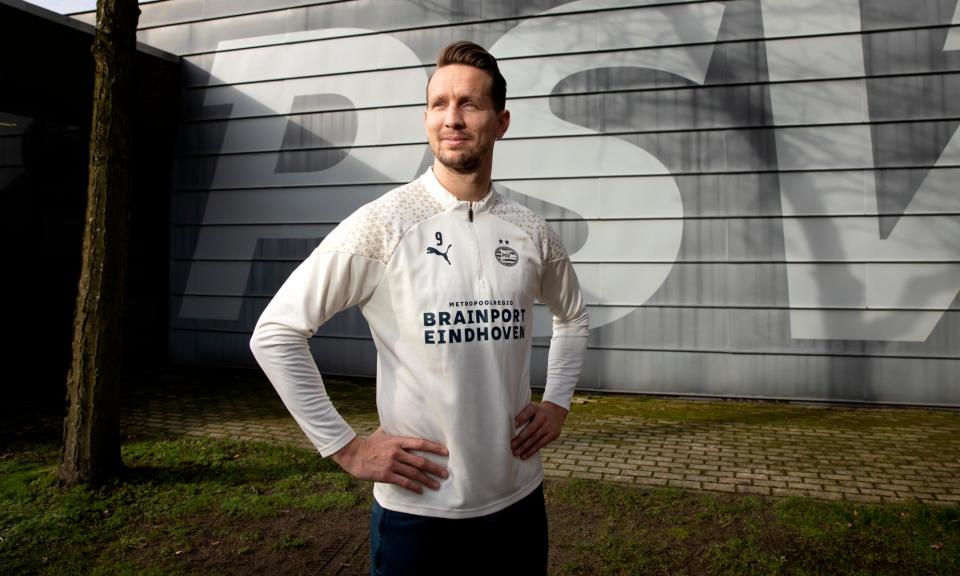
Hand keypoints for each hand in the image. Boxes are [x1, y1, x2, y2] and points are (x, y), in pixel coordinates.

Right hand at [331, 427, 448, 493]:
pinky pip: (403, 482)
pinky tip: (420, 490)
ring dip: (427, 480)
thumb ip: (394, 428)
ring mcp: (391, 464)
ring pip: (414, 473)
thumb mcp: (382, 432)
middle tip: (445, 474)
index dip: (434, 447)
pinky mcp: (386, 475)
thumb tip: (401, 418)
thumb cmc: (369, 443)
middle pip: (420, 461)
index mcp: (398, 441)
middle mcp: (397, 452)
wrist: (353, 454)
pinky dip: (413, 487)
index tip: (446, 452)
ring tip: (437, 485)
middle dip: (435, 468)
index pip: (420, 443)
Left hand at [511, 401, 567, 459]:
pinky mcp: (553, 435)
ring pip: (535, 439)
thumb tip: (508, 428)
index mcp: (535, 408)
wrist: (555, 412)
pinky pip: (541, 444)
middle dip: (520, 439)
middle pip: (530, 429)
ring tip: (515, 453)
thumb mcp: (530, 409)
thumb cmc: (536, 413)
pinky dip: (531, 451)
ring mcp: (549, 426)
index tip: (511, 427)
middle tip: (511, 446)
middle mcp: (543, 417)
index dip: (518, 420)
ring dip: (524, 447)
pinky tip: (524, 456)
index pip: (526, 414)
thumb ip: (521, 416)